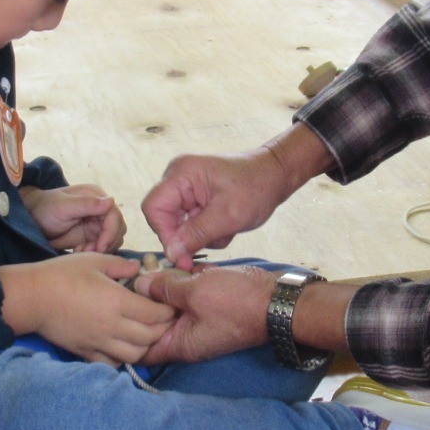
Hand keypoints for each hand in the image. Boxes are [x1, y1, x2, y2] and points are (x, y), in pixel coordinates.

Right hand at [0, 253, 175, 365]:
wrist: (32, 297)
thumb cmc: (62, 274)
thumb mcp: (94, 260)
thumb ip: (121, 265)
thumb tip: (139, 268)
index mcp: (117, 302)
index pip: (156, 314)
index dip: (168, 310)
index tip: (169, 304)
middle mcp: (112, 326)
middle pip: (150, 337)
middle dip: (162, 328)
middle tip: (163, 319)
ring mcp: (99, 342)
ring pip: (135, 355)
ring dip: (146, 346)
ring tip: (145, 333)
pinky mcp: (86, 352)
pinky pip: (113, 363)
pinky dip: (123, 357)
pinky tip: (122, 345)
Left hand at [22, 183, 126, 252]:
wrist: (33, 219)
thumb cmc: (45, 209)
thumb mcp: (63, 206)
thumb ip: (87, 204)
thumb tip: (111, 200)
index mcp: (96, 197)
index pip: (114, 215)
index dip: (111, 232)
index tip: (100, 247)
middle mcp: (100, 209)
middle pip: (118, 229)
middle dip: (106, 243)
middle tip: (88, 251)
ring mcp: (97, 223)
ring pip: (113, 239)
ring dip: (100, 249)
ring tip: (81, 250)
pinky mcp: (93, 235)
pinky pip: (103, 247)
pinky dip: (94, 252)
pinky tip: (78, 251)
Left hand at [134, 265, 273, 363]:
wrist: (277, 300)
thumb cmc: (237, 303)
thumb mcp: (194, 292)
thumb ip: (163, 288)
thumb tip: (139, 284)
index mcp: (180, 344)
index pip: (141, 351)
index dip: (125, 334)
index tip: (112, 311)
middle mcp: (187, 338)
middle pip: (152, 326)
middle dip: (140, 306)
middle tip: (127, 282)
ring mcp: (199, 323)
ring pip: (169, 309)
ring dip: (160, 291)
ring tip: (146, 269)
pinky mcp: (209, 308)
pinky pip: (186, 299)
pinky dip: (177, 284)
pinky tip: (168, 266)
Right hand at [142, 124, 332, 268]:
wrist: (276, 175)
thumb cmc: (256, 187)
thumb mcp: (228, 216)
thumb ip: (197, 234)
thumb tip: (171, 253)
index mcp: (182, 174)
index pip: (153, 208)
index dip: (164, 234)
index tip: (182, 254)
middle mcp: (178, 178)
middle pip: (163, 217)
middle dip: (186, 236)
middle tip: (211, 242)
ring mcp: (186, 187)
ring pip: (178, 224)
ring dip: (199, 235)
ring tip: (225, 230)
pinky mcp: (195, 197)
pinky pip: (190, 222)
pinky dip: (206, 230)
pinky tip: (225, 227)